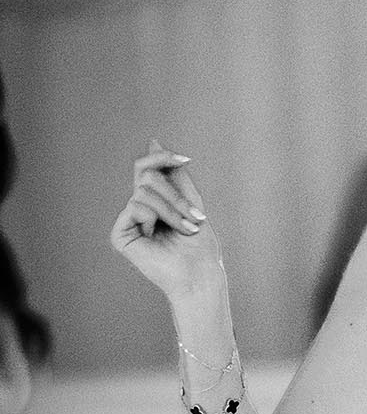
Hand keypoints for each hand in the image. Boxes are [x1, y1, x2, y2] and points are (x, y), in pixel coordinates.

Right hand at [111, 142, 222, 300]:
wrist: (199, 272)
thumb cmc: (199, 242)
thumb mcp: (190, 199)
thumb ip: (172, 172)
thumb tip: (153, 141)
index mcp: (154, 201)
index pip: (147, 167)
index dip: (162, 157)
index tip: (185, 159)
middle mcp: (139, 209)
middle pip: (147, 176)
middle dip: (175, 194)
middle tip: (195, 216)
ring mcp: (129, 221)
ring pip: (144, 191)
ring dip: (172, 209)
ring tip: (186, 229)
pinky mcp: (120, 234)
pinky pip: (135, 206)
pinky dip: (154, 218)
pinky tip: (158, 236)